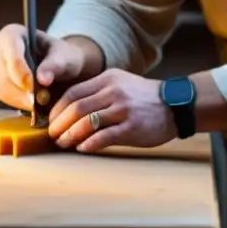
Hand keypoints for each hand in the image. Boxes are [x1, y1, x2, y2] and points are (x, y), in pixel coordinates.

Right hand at [0, 24, 87, 109]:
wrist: (59, 66)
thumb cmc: (61, 56)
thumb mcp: (64, 56)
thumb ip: (55, 65)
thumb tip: (43, 79)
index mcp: (12, 32)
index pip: (10, 51)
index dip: (20, 70)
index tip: (32, 86)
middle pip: (4, 71)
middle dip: (22, 89)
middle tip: (42, 99)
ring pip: (1, 87)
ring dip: (21, 98)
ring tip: (41, 101)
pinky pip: (2, 97)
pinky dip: (19, 102)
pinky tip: (33, 102)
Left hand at [48, 69, 175, 152]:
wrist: (175, 104)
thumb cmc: (143, 98)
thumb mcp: (120, 84)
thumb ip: (97, 93)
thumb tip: (67, 112)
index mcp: (108, 79)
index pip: (73, 93)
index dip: (57, 110)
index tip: (51, 121)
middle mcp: (114, 92)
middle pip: (76, 108)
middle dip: (59, 124)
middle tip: (53, 135)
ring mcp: (124, 109)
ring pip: (87, 122)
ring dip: (70, 136)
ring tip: (64, 143)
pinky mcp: (132, 127)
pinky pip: (104, 137)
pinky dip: (89, 144)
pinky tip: (82, 148)